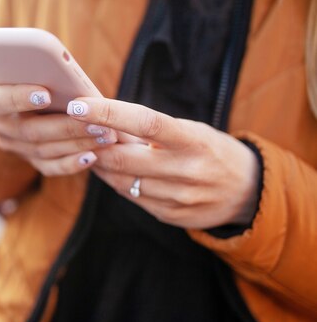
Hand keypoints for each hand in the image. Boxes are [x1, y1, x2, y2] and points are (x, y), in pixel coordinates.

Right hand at [0, 77, 117, 175]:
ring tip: (104, 134)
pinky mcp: (28, 160)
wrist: (31, 91)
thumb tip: (59, 71)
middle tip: (95, 120)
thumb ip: (37, 68)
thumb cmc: (32, 69)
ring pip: (42, 149)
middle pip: (27, 129)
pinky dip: (71, 163)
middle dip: (64, 125)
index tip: (46, 93)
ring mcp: (10, 145)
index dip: (19, 98)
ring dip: (76, 143)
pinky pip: (49, 167)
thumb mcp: (30, 63)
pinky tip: (92, 156)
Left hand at [66, 98, 259, 228]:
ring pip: (121, 181)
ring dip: (99, 164)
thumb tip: (103, 120)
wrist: (248, 192)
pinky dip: (115, 181)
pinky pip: (131, 197)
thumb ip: (150, 129)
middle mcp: (187, 171)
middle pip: (123, 159)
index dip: (108, 113)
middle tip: (74, 130)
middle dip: (93, 145)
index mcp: (193, 140)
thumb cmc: (210, 150)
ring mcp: (178, 198)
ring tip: (91, 148)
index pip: (145, 122)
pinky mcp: (170, 216)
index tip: (78, 105)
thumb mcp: (189, 131)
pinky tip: (110, 170)